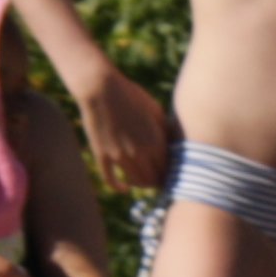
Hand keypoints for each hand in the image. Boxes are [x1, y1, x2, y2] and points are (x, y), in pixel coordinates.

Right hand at [74, 71, 177, 194]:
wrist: (100, 88)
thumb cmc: (131, 95)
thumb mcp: (156, 110)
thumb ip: (165, 131)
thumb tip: (174, 147)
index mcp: (156, 142)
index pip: (170, 170)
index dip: (172, 175)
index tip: (172, 175)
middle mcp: (140, 153)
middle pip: (155, 179)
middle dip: (159, 182)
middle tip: (159, 181)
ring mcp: (120, 156)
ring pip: (136, 182)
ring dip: (142, 185)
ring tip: (143, 182)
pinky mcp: (102, 155)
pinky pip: (111, 179)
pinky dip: (118, 187)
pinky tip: (123, 189)